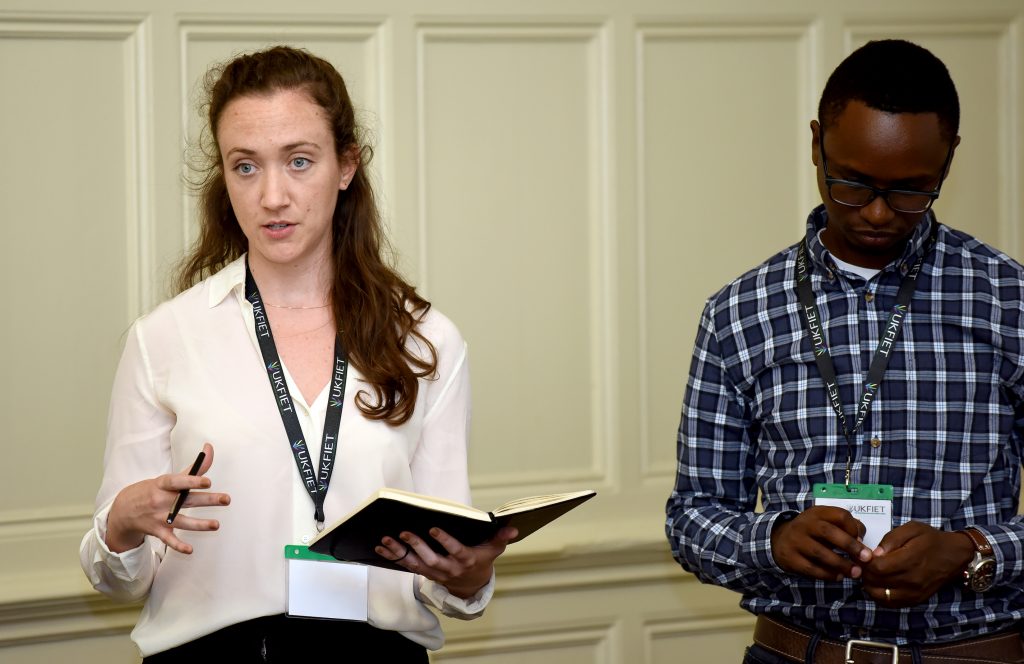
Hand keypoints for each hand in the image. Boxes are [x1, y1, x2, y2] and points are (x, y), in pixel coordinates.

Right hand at [105, 443, 229, 554]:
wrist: (123, 510)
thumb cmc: (153, 490)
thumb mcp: (168, 479)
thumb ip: (192, 468)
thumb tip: (209, 447)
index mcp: (162, 485)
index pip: (177, 481)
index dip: (192, 481)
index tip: (208, 482)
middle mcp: (160, 501)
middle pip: (187, 500)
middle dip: (208, 500)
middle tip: (226, 499)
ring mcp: (158, 517)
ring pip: (181, 521)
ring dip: (199, 525)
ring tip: (216, 525)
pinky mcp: (157, 531)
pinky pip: (168, 540)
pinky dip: (178, 546)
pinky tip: (190, 550)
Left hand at [375, 526, 517, 597]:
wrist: (472, 585)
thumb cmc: (482, 560)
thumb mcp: (493, 550)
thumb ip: (501, 538)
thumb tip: (513, 528)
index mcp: (466, 560)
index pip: (455, 551)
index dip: (445, 541)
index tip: (434, 529)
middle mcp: (449, 568)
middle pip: (432, 559)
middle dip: (418, 546)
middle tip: (405, 532)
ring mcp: (436, 572)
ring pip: (416, 563)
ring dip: (400, 552)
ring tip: (386, 540)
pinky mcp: (425, 572)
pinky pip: (408, 565)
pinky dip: (394, 557)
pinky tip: (381, 547)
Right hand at [771, 506, 871, 580]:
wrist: (779, 540)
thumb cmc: (812, 532)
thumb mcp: (825, 522)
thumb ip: (844, 528)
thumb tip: (862, 540)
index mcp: (817, 513)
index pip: (840, 515)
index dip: (854, 528)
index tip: (862, 540)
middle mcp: (804, 524)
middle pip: (828, 532)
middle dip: (850, 545)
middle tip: (866, 558)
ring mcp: (796, 541)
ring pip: (819, 552)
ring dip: (841, 564)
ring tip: (855, 573)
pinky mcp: (790, 558)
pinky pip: (810, 568)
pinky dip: (826, 574)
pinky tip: (838, 577)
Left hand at [860, 522, 973, 607]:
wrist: (954, 555)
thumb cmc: (931, 539)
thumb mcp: (912, 529)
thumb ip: (891, 539)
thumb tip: (875, 554)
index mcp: (910, 560)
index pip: (877, 568)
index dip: (865, 562)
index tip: (864, 556)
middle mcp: (912, 580)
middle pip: (876, 583)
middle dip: (865, 573)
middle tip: (864, 564)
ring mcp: (914, 593)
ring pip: (880, 596)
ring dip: (870, 585)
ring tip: (871, 574)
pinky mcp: (916, 600)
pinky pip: (891, 604)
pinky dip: (880, 596)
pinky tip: (880, 584)